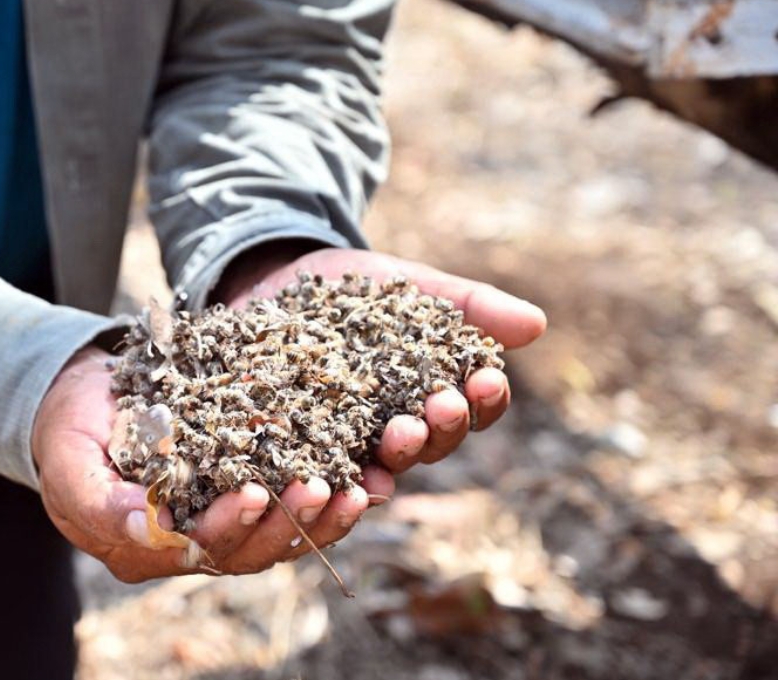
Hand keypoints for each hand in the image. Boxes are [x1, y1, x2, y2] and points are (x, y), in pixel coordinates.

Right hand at [33, 346, 394, 582]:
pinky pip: (292, 500)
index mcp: (143, 549)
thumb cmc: (67, 429)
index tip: (253, 492)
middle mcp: (189, 545)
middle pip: (249, 552)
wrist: (83, 397)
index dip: (227, 526)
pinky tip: (363, 471)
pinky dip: (327, 491)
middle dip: (287, 523)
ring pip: (280, 535)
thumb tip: (151, 530)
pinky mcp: (247, 488)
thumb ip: (100, 501)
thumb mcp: (67, 461)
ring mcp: (221, 520)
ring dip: (320, 516)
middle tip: (319, 488)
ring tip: (356, 488)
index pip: (195, 551)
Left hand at [213, 242, 547, 472]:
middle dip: (440, 428)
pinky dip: (323, 471)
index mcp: (430, 399)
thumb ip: (469, 305)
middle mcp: (391, 434)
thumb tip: (537, 325)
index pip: (471, 411)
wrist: (279, 278)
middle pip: (428, 446)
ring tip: (400, 432)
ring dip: (394, 455)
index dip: (484, 400)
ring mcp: (342, 445)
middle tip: (440, 407)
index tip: (488, 378)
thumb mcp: (412, 287)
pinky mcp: (290, 446)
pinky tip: (331, 469)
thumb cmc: (357, 289)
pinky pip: (309, 468)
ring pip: (376, 467)